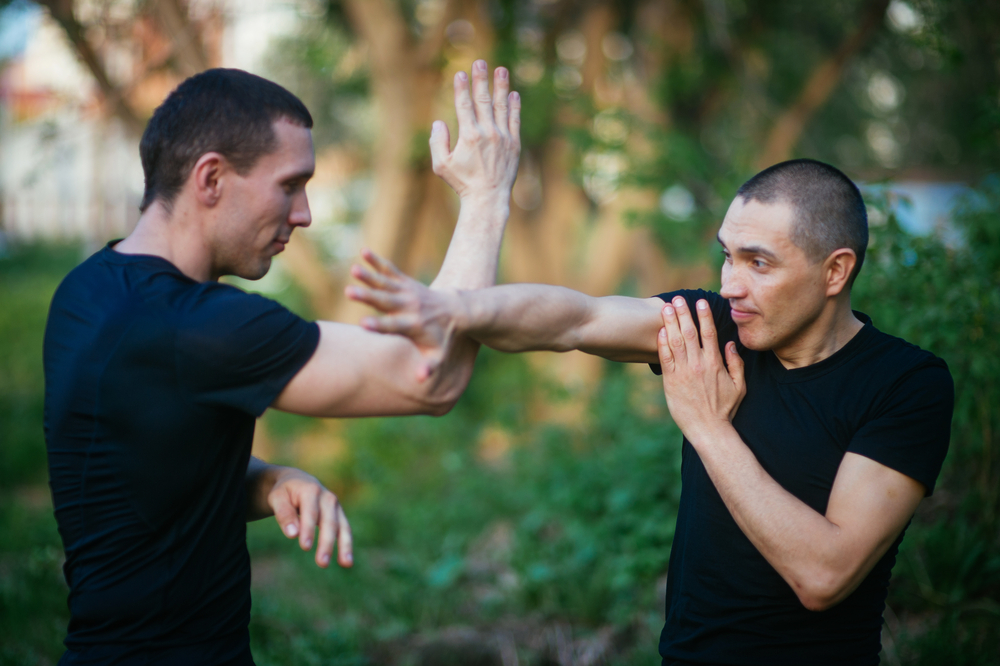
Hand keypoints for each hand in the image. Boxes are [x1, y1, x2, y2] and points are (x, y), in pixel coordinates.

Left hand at [268, 466, 351, 568]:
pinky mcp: (339, 514)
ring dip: (344, 546)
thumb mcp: (277, 498)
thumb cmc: (285, 492)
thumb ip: (284, 514)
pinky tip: (347, 563)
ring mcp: (336, 506)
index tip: (305, 547)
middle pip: (329, 522)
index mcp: (310, 490)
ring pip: (342, 527)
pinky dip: (347, 545)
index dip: (308, 530)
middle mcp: (327, 497)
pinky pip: (345, 530)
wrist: (298, 481)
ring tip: (345, 564)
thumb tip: (292, 534)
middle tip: (322, 563)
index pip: (310, 513)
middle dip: (326, 542)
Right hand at [345, 248, 463, 381]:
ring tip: (353, 269)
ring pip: (385, 283)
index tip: (362, 325)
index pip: (393, 326)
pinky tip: (363, 252)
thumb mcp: (439, 355)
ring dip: (369, 276)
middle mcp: (409, 307)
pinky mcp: (406, 282)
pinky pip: (390, 270)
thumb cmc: (443, 338)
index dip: (378, 325)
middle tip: (348, 292)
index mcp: (413, 325)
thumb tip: (420, 380)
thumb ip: (429, 367)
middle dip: (367, 297)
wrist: (458, 311)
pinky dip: (378, 261)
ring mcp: (407, 292)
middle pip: (385, 301)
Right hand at [431, 59, 520, 203]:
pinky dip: (514, 106)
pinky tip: (513, 94)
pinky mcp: (514, 144)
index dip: (462, 88)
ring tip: (501, 70)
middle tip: (480, 62)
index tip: (460, 73)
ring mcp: (503, 138)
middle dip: (481, 79)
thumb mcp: (441, 165)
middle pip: (483, 100)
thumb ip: (437, 142)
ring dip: (501, 86)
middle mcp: (487, 133)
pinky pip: (514, 120)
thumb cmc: (462, 183)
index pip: (464, 105)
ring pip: (501, 106)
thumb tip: (439, 121)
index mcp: (469, 136)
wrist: (488, 199)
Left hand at [657, 296, 745, 442]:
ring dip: (670, 323)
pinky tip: (660, 331)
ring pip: (676, 342)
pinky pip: (665, 359)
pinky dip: (662, 344)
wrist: (709, 429)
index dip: (704, 316)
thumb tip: (731, 344)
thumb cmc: (725, 409)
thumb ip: (736, 363)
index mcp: (715, 363)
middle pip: (690, 333)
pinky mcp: (671, 381)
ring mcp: (684, 372)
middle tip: (678, 299)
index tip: (700, 302)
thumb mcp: (739, 386)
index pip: (709, 333)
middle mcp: (699, 365)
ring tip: (666, 308)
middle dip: (683, 313)